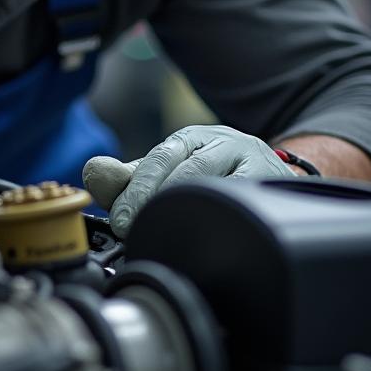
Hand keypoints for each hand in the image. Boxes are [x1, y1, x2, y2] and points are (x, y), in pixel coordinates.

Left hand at [82, 124, 292, 236]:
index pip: (158, 160)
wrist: (273, 177)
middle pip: (187, 170)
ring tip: (165, 232)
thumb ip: (127, 178)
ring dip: (187, 210)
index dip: (135, 190)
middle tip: (133, 229)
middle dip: (153, 201)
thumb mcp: (166, 173)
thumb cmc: (209, 176)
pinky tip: (208, 232)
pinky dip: (225, 214)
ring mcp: (254, 162)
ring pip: (218, 185)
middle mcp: (223, 142)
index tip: (119, 219)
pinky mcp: (278, 183)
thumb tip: (93, 171)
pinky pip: (250, 201)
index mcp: (190, 138)